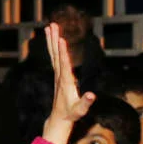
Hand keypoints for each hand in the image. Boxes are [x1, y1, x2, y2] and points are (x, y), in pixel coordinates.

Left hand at [42, 23, 95, 143]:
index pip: (64, 64)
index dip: (63, 51)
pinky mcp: (58, 75)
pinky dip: (53, 47)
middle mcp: (60, 75)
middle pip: (56, 54)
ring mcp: (57, 74)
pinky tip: (53, 39)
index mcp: (66, 82)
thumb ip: (86, 102)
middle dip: (54, 40)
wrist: (59, 118)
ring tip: (50, 26)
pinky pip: (54, 57)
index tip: (61, 39)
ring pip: (53, 54)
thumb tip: (92, 95)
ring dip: (52, 40)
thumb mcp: (80, 110)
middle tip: (53, 25)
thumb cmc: (71, 113)